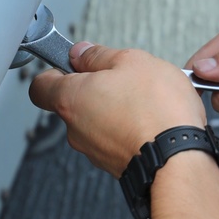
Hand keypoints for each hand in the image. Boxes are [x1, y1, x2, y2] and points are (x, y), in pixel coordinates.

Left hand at [29, 43, 204, 174]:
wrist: (179, 160)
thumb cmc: (157, 110)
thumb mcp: (131, 61)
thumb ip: (99, 55)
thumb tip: (82, 53)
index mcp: (71, 99)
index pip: (39, 86)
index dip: (55, 71)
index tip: (73, 63)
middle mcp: (76, 129)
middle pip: (73, 104)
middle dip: (96, 90)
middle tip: (121, 79)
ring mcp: (95, 151)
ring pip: (97, 123)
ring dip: (115, 111)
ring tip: (146, 102)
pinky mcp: (115, 166)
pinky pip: (116, 141)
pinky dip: (129, 130)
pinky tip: (153, 122)